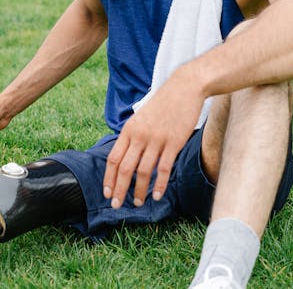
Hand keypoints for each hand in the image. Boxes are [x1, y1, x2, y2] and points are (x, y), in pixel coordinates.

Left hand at [102, 71, 204, 208]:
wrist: (185, 87)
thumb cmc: (164, 103)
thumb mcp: (142, 117)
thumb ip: (133, 135)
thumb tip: (127, 155)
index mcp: (129, 130)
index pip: (113, 159)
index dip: (109, 178)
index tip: (107, 193)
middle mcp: (140, 136)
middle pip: (124, 169)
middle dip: (119, 190)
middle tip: (117, 206)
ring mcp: (156, 140)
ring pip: (143, 172)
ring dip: (139, 191)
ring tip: (138, 203)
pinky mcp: (174, 142)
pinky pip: (163, 169)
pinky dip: (160, 185)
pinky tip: (157, 195)